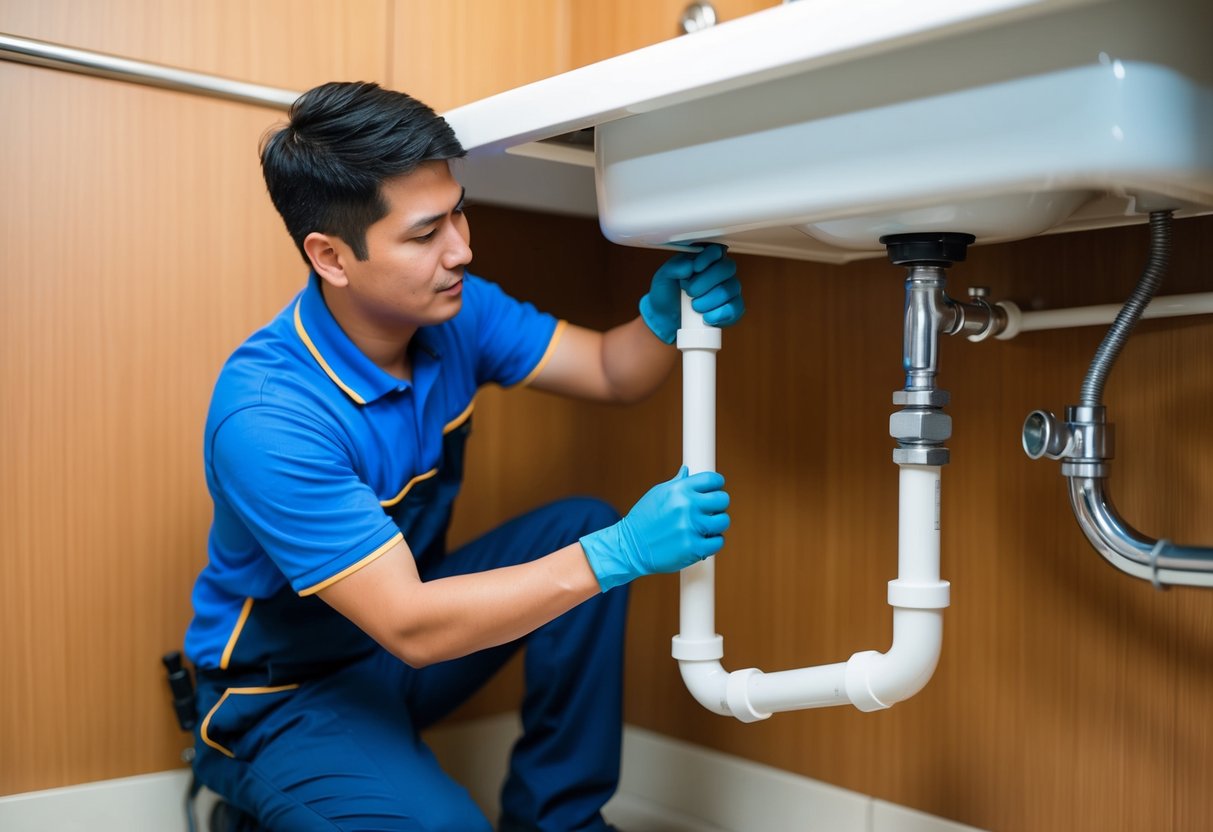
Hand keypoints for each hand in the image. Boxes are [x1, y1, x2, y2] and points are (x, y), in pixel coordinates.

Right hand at [580, 467, 730, 591]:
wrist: (630, 547)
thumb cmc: (643, 520)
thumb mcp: (657, 494)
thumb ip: (677, 483)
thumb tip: (687, 470)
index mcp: (679, 490)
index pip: (712, 480)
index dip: (716, 485)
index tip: (714, 491)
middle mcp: (686, 506)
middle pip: (722, 499)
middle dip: (719, 505)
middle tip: (710, 511)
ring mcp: (691, 527)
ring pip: (723, 521)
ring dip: (717, 524)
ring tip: (705, 527)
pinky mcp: (694, 548)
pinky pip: (718, 541)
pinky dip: (713, 542)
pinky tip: (702, 540)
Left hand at [639, 243, 744, 343]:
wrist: (666, 320)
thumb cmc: (667, 296)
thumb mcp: (663, 278)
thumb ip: (674, 267)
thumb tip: (689, 266)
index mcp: (704, 260)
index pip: (716, 250)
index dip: (708, 258)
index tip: (695, 269)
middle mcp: (720, 273)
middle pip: (727, 268)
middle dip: (707, 281)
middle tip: (690, 292)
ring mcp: (728, 291)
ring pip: (731, 289)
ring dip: (710, 300)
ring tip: (695, 307)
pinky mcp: (732, 310)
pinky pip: (736, 308)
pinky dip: (720, 314)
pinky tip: (706, 318)